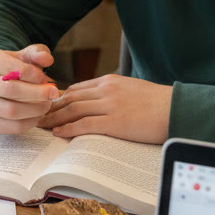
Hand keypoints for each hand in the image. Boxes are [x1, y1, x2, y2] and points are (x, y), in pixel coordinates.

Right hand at [0, 45, 60, 134]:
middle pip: (11, 90)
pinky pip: (11, 126)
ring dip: (35, 109)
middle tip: (54, 93)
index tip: (45, 78)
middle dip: (37, 93)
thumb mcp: (26, 56)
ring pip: (11, 111)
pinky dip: (29, 123)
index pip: (14, 69)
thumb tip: (47, 60)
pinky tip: (37, 115)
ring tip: (47, 104)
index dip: (34, 75)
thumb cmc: (15, 67)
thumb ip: (38, 53)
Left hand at [38, 74, 170, 142]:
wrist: (177, 109)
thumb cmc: (158, 103)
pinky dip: (68, 128)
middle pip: (71, 98)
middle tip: (36, 115)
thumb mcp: (132, 89)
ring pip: (73, 110)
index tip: (47, 105)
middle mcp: (107, 90)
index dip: (59, 98)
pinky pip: (85, 124)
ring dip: (54, 118)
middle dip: (51, 107)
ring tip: (41, 125)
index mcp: (111, 81)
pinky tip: (58, 133)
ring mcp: (110, 105)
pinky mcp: (115, 122)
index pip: (78, 88)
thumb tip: (99, 103)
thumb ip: (114, 93)